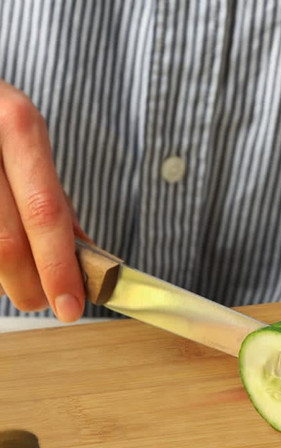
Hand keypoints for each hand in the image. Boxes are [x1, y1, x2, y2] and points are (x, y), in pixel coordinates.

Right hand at [0, 80, 84, 319]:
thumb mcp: (25, 143)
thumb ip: (52, 199)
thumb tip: (90, 261)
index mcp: (18, 125)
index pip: (45, 213)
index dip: (59, 269)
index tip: (71, 308)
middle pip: (5, 241)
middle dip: (28, 285)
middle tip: (42, 303)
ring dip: (0, 278)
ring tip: (13, 277)